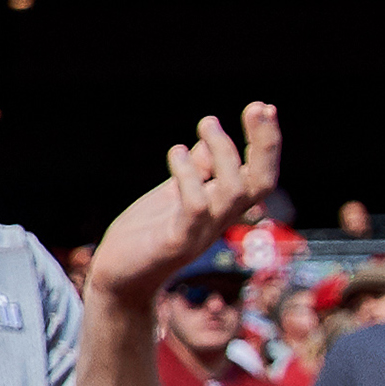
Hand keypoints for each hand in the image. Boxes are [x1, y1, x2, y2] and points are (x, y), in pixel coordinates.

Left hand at [84, 102, 281, 307]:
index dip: (267, 143)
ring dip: (223, 153)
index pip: (259, 174)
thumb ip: (196, 171)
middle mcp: (219, 220)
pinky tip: (178, 152)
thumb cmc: (146, 235)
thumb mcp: (173, 194)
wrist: (117, 277)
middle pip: (260, 183)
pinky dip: (189, 178)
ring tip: (206, 123)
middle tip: (258, 108)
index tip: (263, 107)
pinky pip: (195, 209)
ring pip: (234, 193)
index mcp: (222, 207)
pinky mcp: (177, 243)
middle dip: (265, 144)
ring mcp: (201, 233)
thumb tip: (209, 139)